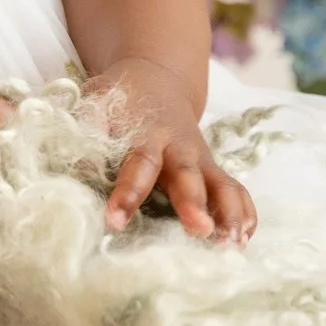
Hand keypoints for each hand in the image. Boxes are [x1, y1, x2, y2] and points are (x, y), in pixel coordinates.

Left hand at [92, 58, 256, 243]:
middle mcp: (179, 148)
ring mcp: (201, 161)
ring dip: (230, 214)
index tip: (115, 221)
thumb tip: (81, 164)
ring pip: (222, 185)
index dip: (128, 193)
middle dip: (195, 204)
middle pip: (189, 176)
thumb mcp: (98, 103)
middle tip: (200, 231)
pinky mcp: (213, 171)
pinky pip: (235, 191)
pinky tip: (244, 240)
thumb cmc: (121, 100)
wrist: (156, 79)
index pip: (138, 164)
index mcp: (146, 134)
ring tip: (232, 246)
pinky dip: (244, 213)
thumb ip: (88, 129)